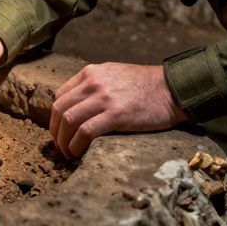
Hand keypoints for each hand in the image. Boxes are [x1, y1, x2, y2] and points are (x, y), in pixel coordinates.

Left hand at [50, 63, 187, 158]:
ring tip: (68, 153)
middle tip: (60, 146)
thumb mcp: (113, 74)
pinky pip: (85, 132)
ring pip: (68, 120)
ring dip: (63, 141)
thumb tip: (78, 105)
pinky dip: (76, 145)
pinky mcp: (116, 115)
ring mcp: (104, 98)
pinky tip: (78, 153)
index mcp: (91, 73)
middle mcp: (94, 82)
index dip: (55, 117)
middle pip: (59, 109)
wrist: (171, 89)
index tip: (60, 131)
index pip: (60, 95)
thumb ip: (94, 85)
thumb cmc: (144, 85)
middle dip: (55, 132)